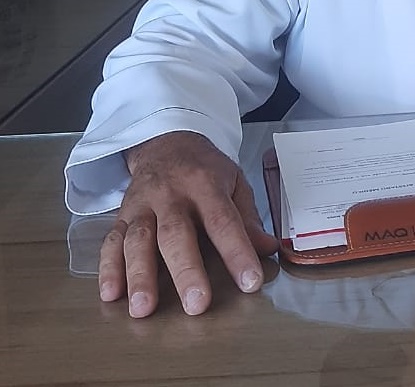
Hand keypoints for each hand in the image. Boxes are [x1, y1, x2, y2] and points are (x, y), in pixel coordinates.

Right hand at [98, 131, 279, 317]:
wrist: (166, 143)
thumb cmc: (205, 169)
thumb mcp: (234, 182)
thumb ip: (248, 218)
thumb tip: (268, 249)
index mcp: (206, 184)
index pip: (223, 221)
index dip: (237, 252)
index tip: (250, 281)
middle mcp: (171, 194)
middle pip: (176, 234)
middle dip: (186, 271)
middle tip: (197, 304)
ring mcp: (142, 205)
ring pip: (138, 240)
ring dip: (140, 276)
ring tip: (144, 309)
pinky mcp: (121, 215)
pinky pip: (111, 242)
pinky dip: (108, 269)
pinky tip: (111, 295)